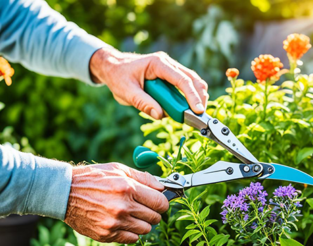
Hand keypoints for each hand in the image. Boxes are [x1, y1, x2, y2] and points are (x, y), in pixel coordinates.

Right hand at [64, 163, 168, 243]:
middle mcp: (122, 207)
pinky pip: (131, 239)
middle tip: (146, 207)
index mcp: (128, 188)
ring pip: (145, 230)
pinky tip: (123, 222)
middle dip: (154, 212)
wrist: (65, 193)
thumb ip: (144, 178)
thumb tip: (162, 187)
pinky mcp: (106, 234)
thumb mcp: (119, 169)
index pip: (160, 202)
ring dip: (143, 222)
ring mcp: (114, 223)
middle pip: (155, 217)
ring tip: (133, 214)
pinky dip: (131, 232)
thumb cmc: (94, 178)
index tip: (160, 201)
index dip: (163, 202)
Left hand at [90, 47, 208, 118]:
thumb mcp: (126, 91)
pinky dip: (187, 98)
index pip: (181, 79)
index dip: (192, 95)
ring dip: (195, 98)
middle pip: (193, 79)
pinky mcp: (169, 76)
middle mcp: (167, 64)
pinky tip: (183, 109)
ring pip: (192, 82)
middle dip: (199, 97)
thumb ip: (143, 103)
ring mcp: (170, 69)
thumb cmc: (118, 76)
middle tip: (200, 115)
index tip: (197, 110)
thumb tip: (160, 115)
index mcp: (158, 64)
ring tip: (192, 114)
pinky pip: (184, 86)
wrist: (112, 67)